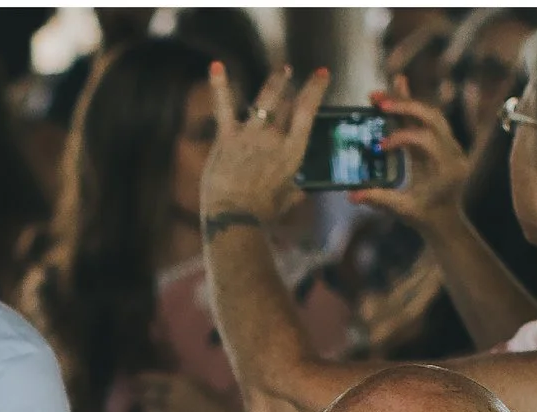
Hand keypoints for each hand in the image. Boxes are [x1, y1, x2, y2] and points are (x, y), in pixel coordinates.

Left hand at [129, 371, 249, 411]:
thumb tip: (164, 379)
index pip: (150, 379)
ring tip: (141, 410)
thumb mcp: (201, 385)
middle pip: (145, 394)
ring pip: (145, 410)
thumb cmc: (219, 405)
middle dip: (138, 395)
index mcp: (180, 382)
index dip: (139, 380)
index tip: (134, 381)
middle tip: (134, 396)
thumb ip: (182, 382)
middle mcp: (171, 396)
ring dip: (142, 410)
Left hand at [200, 61, 326, 223]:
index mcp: (293, 152)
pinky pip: (224, 106)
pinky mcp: (228, 137)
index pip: (308, 112)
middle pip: (287, 103)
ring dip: (275, 81)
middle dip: (290, 86)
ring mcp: (251, 134)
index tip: (321, 74)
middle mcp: (275, 138)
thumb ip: (294, 192)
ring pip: (266, 99)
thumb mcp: (286, 202)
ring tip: (282, 71)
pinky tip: (216, 66)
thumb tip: (301, 192)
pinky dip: (219, 85)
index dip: (315, 89)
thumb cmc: (261, 215)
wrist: (234, 219)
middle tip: (290, 73)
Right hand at [352, 84, 468, 228]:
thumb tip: (351, 195)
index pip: (424, 139)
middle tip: (377, 102)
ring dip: (406, 102)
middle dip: (403, 105)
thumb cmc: (424, 216)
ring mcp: (451, 144)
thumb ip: (378, 199)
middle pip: (431, 117)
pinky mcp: (445, 141)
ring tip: (380, 96)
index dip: (401, 137)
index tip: (379, 147)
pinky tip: (398, 89)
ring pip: (430, 113)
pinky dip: (412, 107)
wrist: (445, 220)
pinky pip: (429, 118)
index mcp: (445, 168)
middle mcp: (453, 152)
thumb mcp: (401, 210)